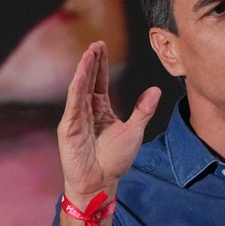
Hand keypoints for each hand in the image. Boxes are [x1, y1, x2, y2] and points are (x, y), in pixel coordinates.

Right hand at [57, 41, 160, 200]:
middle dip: (92, 62)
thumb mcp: (134, 131)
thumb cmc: (114, 160)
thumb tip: (155, 90)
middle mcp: (86, 110)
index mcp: (100, 110)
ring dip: (84, 70)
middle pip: (88, 80)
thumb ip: (143, 110)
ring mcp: (76, 118)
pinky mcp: (69, 128)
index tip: (102, 46)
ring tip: (89, 53)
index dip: (101, 65)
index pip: (99, 82)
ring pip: (80, 88)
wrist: (101, 182)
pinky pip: (73, 105)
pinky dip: (77, 89)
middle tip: (96, 43)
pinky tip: (81, 75)